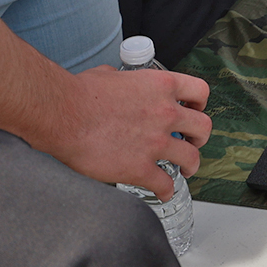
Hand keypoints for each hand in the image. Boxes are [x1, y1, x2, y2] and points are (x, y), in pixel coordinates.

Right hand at [54, 65, 213, 199]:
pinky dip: (166, 191)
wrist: (64, 115)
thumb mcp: (109, 75)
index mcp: (160, 85)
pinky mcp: (141, 168)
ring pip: (192, 158)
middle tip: (192, 143)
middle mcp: (164, 112)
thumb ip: (124, 80)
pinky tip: (162, 191)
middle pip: (203, 128)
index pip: (199, 91)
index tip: (195, 110)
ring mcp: (156, 142)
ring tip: (186, 170)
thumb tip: (118, 82)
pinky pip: (165, 184)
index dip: (200, 103)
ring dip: (191, 166)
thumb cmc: (79, 94)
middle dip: (199, 138)